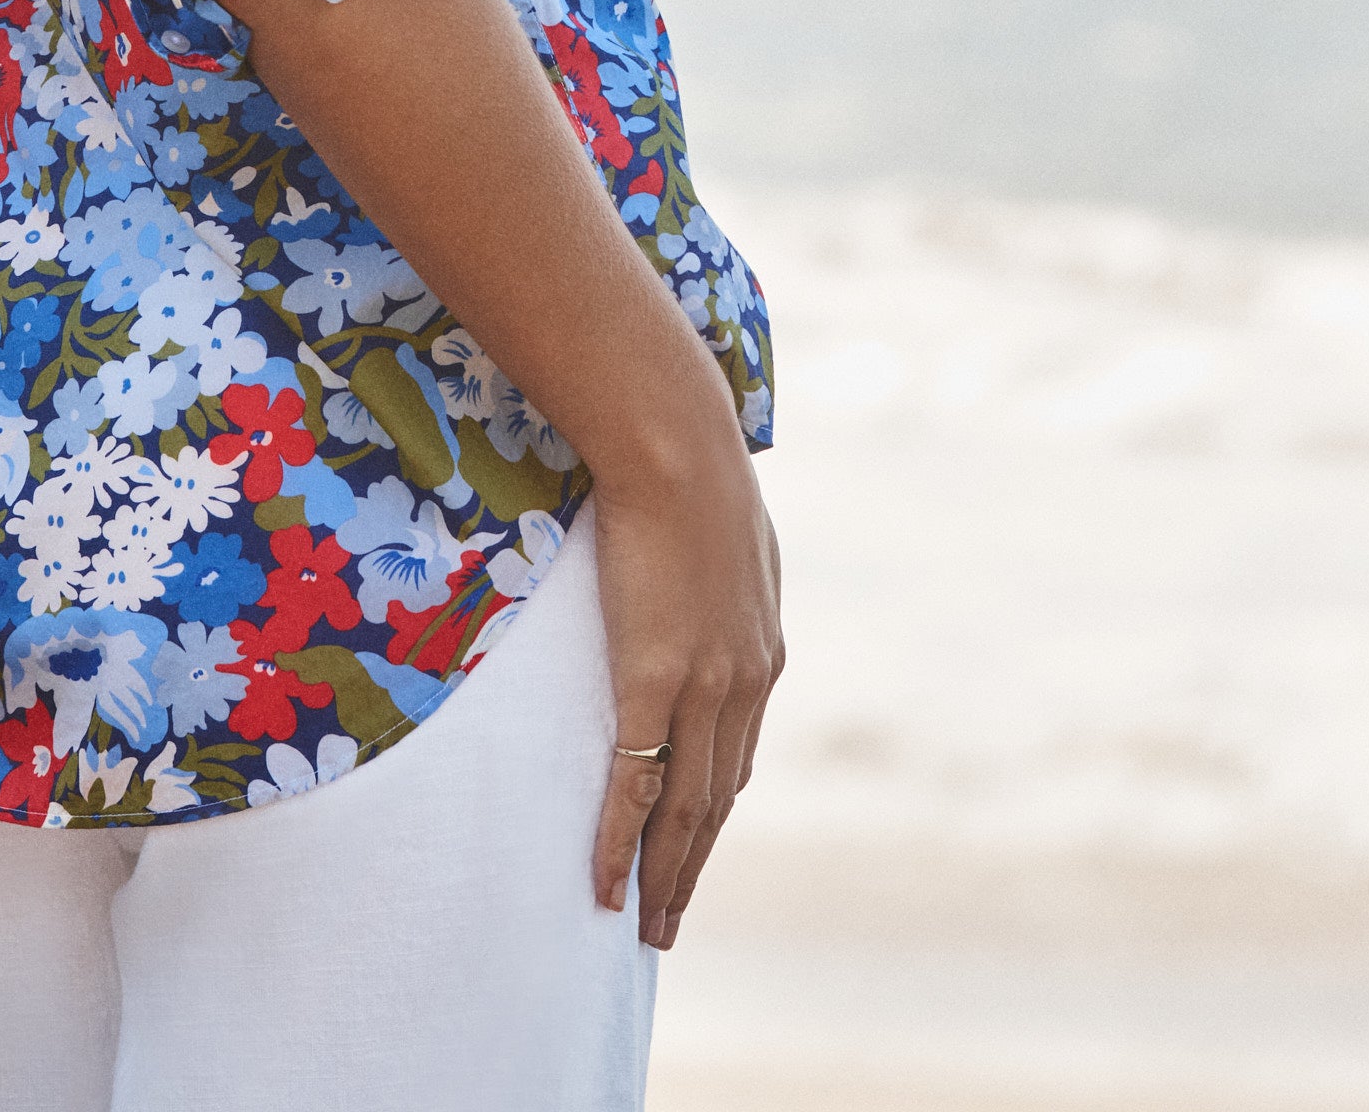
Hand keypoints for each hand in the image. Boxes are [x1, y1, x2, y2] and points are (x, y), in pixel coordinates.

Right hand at [587, 453, 783, 949]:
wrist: (678, 445)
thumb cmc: (696, 471)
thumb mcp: (734, 538)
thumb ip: (729, 578)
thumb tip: (718, 576)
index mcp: (762, 655)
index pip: (737, 758)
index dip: (712, 812)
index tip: (692, 849)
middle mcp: (744, 684)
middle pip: (717, 800)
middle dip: (691, 865)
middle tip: (668, 920)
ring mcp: (703, 686)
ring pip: (684, 807)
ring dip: (664, 873)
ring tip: (644, 924)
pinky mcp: (654, 678)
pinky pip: (637, 781)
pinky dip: (621, 841)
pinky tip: (606, 885)